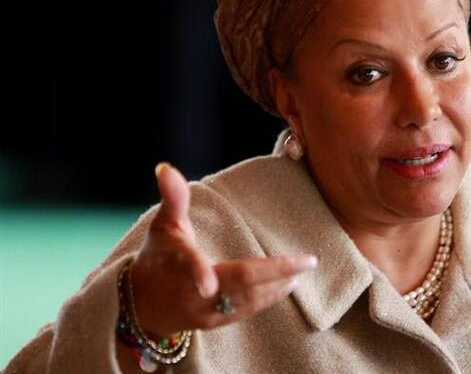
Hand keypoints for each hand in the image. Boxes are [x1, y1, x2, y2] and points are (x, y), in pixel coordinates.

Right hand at [129, 163, 316, 335]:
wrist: (143, 304)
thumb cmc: (157, 257)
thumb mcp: (163, 225)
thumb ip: (173, 197)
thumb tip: (165, 167)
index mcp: (175, 262)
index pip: (188, 264)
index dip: (198, 272)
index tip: (209, 284)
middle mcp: (189, 291)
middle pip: (235, 285)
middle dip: (273, 273)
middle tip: (307, 261)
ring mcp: (203, 311)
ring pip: (245, 300)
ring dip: (277, 285)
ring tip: (302, 269)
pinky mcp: (214, 324)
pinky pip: (245, 311)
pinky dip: (269, 298)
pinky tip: (288, 285)